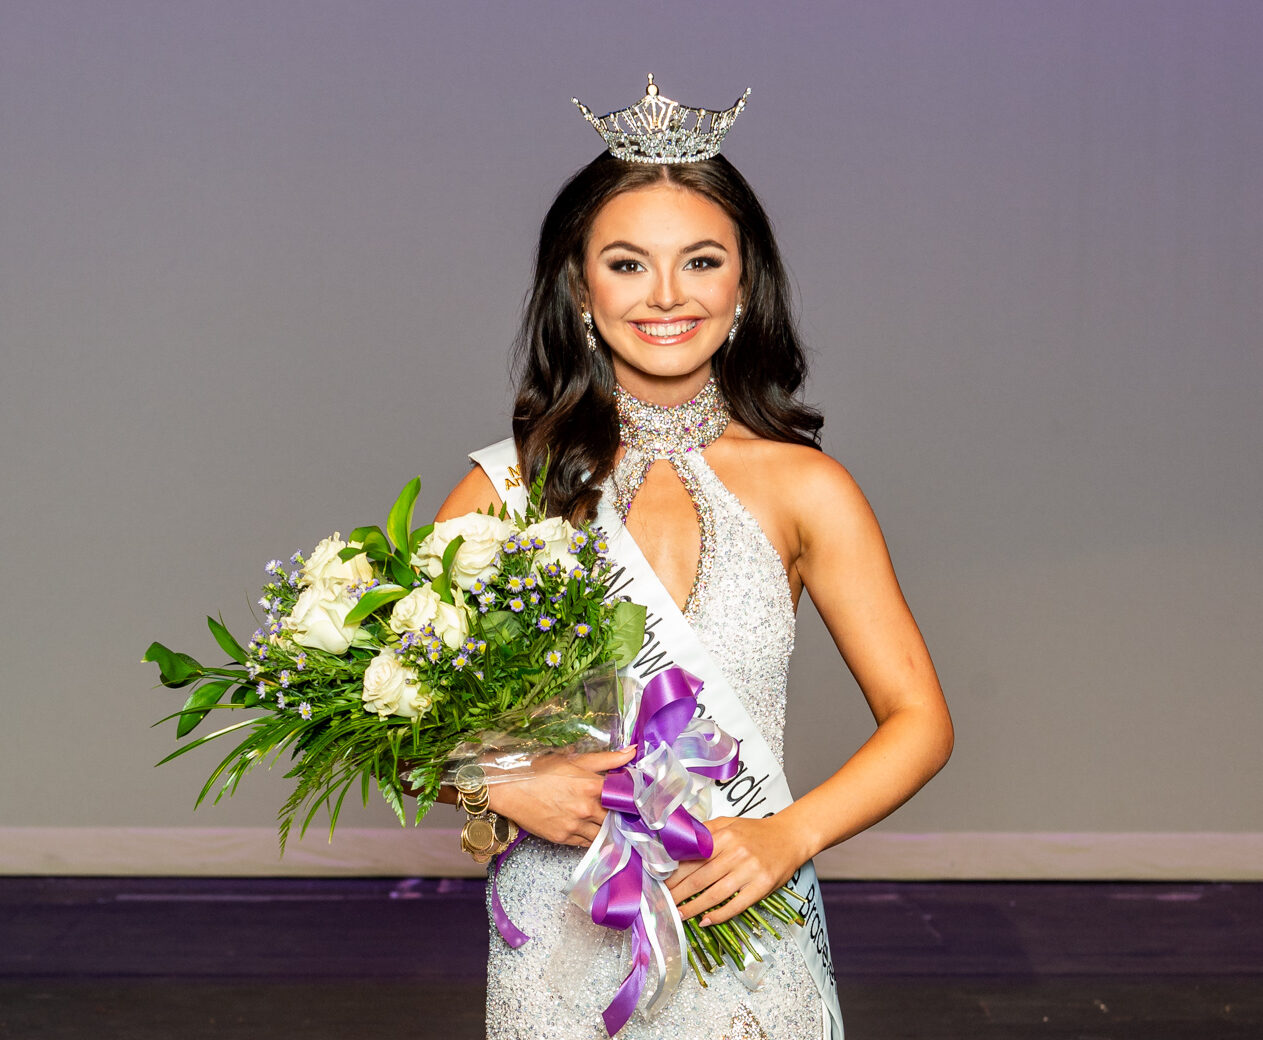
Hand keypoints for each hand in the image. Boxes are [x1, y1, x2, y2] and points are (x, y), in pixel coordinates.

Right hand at [486, 746, 636, 847]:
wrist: (509, 788)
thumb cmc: (541, 770)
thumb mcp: (574, 759)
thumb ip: (607, 758)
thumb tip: (634, 750)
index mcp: (592, 786)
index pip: (623, 798)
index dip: (631, 799)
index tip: (635, 800)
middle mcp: (586, 808)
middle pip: (615, 818)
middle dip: (619, 816)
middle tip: (624, 815)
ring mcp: (574, 825)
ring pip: (602, 834)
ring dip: (607, 830)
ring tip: (608, 824)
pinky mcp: (562, 838)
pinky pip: (586, 843)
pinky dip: (591, 838)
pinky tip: (592, 831)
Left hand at [666, 815, 804, 926]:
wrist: (790, 837)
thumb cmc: (755, 832)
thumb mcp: (729, 823)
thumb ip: (705, 831)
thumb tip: (677, 843)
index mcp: (725, 835)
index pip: (692, 857)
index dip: (674, 873)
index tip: (660, 883)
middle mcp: (736, 852)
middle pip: (699, 877)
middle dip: (678, 893)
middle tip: (662, 903)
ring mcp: (750, 870)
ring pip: (715, 894)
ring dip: (693, 907)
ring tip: (678, 915)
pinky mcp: (762, 886)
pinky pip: (737, 904)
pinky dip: (719, 915)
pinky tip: (705, 920)